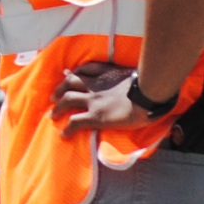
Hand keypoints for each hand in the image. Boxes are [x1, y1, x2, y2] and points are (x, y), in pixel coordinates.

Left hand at [54, 59, 169, 132]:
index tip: (69, 74)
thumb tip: (139, 78)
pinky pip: (75, 122)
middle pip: (71, 81)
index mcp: (107, 74)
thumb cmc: (150, 85)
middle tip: (54, 97)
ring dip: (57, 107)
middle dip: (60, 88)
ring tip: (53, 115)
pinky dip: (67, 129)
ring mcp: (94, 100)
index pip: (86, 68)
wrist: (150, 94)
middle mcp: (96, 85)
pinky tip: (64, 135)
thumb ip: (131, 75)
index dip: (76, 72)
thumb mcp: (138, 73)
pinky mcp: (96, 116)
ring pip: (67, 100)